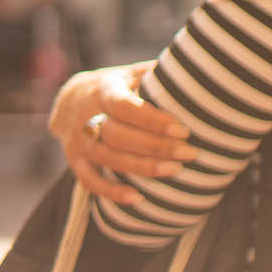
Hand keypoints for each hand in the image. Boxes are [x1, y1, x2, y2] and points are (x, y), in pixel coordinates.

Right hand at [46, 62, 186, 204]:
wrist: (71, 98)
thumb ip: (159, 76)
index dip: (152, 120)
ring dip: (142, 167)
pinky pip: (90, 180)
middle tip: (190, 153)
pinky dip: (112, 192)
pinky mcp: (76, 160)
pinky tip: (138, 199)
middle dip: (155, 146)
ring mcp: (78, 140)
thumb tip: (200, 77)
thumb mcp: (134, 73)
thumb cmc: (119, 86)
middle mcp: (86, 115)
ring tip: (175, 171)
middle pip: (117, 135)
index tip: (183, 130)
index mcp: (103, 90)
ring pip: (108, 157)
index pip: (123, 106)